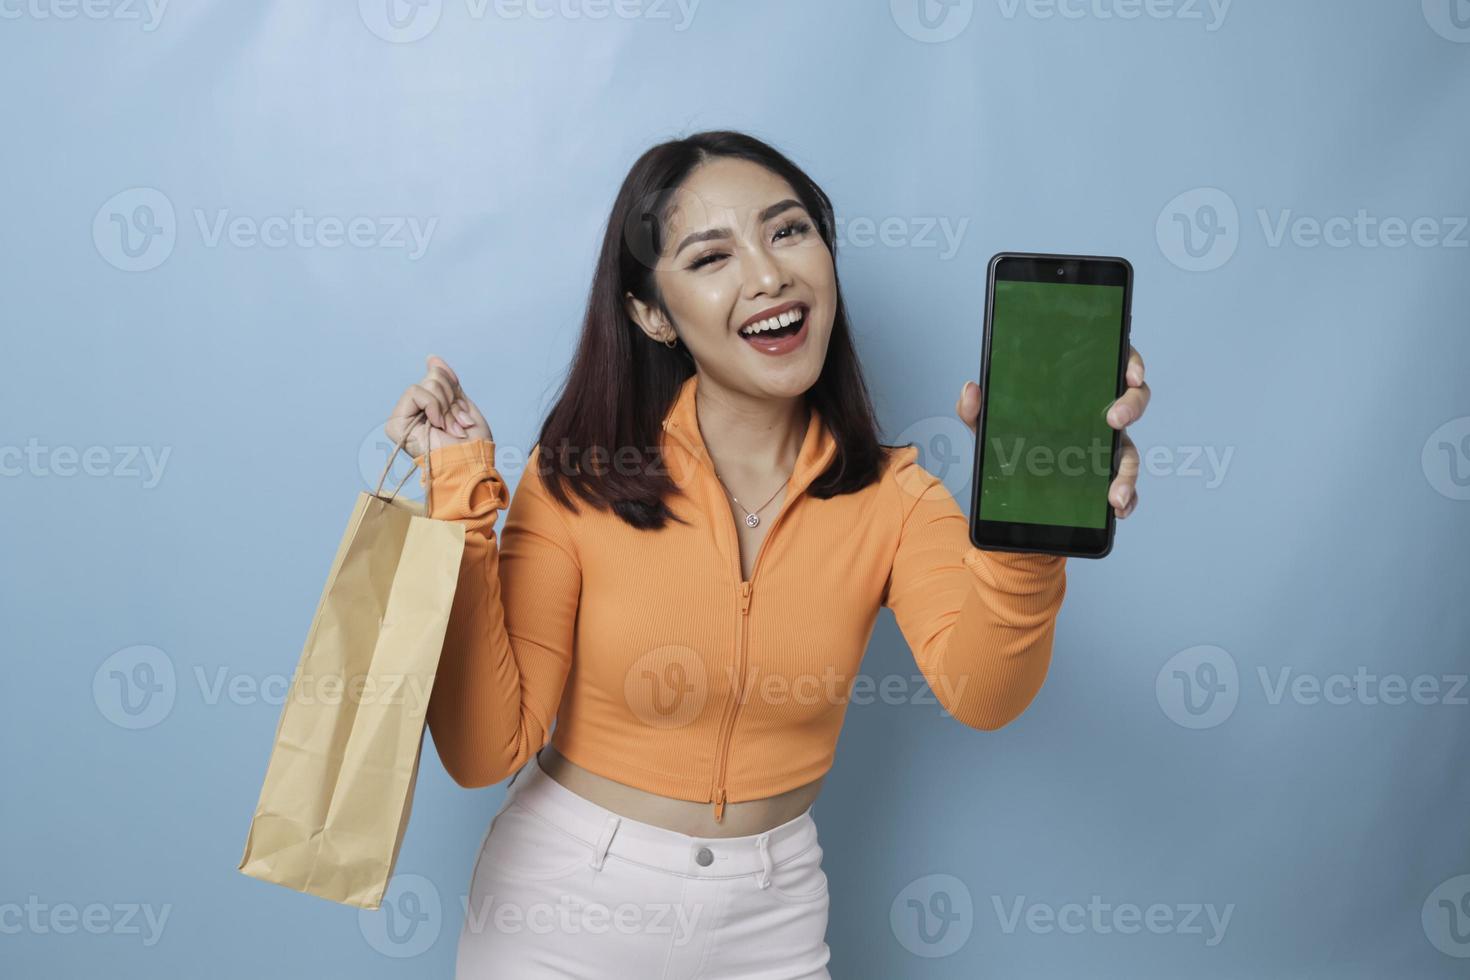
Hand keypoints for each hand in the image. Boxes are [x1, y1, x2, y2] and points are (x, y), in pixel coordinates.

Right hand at [385, 355, 492, 458]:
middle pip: (433, 377)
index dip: (454, 389)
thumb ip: (448, 383)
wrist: (470, 463)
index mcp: (431, 408)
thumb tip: (431, 358)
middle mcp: (416, 412)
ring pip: (426, 383)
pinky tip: (437, 424)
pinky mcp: (396, 423)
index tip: (462, 413)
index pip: (438, 376)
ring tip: (450, 428)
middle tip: (457, 424)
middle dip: (451, 399)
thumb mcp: (463, 405)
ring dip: (445, 406)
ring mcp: (405, 417)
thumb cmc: (472, 444)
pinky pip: (415, 393)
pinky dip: (433, 406)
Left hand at [955, 343, 1150, 520]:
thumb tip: (971, 388)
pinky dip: (1127, 498)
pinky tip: (1117, 510)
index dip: (1131, 363)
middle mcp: (1099, 417)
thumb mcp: (988, 426)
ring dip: (1129, 471)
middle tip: (1114, 419)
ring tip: (1115, 492)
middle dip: (1132, 406)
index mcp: (1080, 393)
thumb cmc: (1009, 441)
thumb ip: (976, 408)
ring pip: (1130, 452)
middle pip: (1134, 402)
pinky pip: (1124, 488)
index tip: (1130, 373)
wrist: (1009, 489)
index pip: (1113, 366)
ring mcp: (1104, 448)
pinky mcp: (1103, 478)